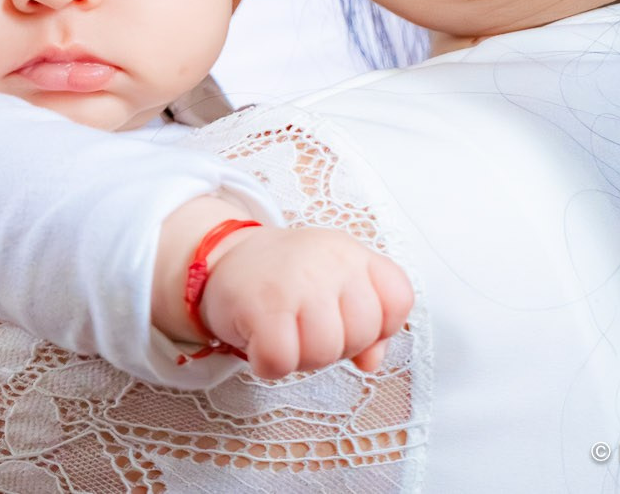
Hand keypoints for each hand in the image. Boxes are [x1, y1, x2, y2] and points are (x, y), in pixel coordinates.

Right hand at [199, 225, 412, 379]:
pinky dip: (269, 365)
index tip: (347, 320)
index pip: (398, 299)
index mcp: (352, 254)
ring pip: (324, 353)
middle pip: (362, 335)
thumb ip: (368, 323)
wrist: (221, 259)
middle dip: (336, 346)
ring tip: (284, 334)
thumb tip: (372, 363)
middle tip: (306, 328)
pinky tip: (261, 344)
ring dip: (301, 359)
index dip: (380, 325)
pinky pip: (282, 361)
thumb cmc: (285, 280)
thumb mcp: (334, 286)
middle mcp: (328, 261)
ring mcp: (295, 281)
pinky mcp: (261, 305)